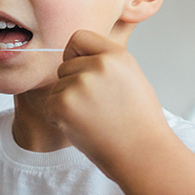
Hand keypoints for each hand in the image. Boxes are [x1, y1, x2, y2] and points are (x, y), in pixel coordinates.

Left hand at [44, 30, 169, 178]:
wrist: (144, 156)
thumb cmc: (139, 121)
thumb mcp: (131, 77)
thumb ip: (106, 61)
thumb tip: (76, 54)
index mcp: (116, 55)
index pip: (79, 38)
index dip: (77, 55)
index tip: (86, 73)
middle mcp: (98, 65)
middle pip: (65, 65)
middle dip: (73, 84)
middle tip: (98, 107)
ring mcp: (79, 85)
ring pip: (57, 87)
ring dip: (68, 103)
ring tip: (95, 119)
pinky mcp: (63, 105)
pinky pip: (49, 105)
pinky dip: (59, 119)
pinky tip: (83, 128)